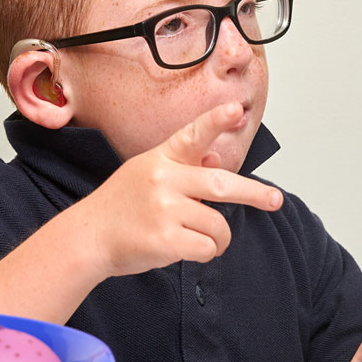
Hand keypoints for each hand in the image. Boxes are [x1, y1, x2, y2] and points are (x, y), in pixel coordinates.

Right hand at [78, 102, 282, 278]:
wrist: (87, 237)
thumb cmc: (123, 205)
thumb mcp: (148, 173)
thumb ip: (184, 166)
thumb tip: (215, 159)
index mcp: (162, 158)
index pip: (193, 134)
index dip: (216, 121)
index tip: (236, 109)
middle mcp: (163, 179)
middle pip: (223, 185)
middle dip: (255, 194)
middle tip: (275, 200)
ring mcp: (163, 209)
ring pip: (218, 225)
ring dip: (219, 238)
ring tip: (202, 239)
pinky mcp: (164, 239)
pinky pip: (207, 247)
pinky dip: (207, 252)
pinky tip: (189, 249)